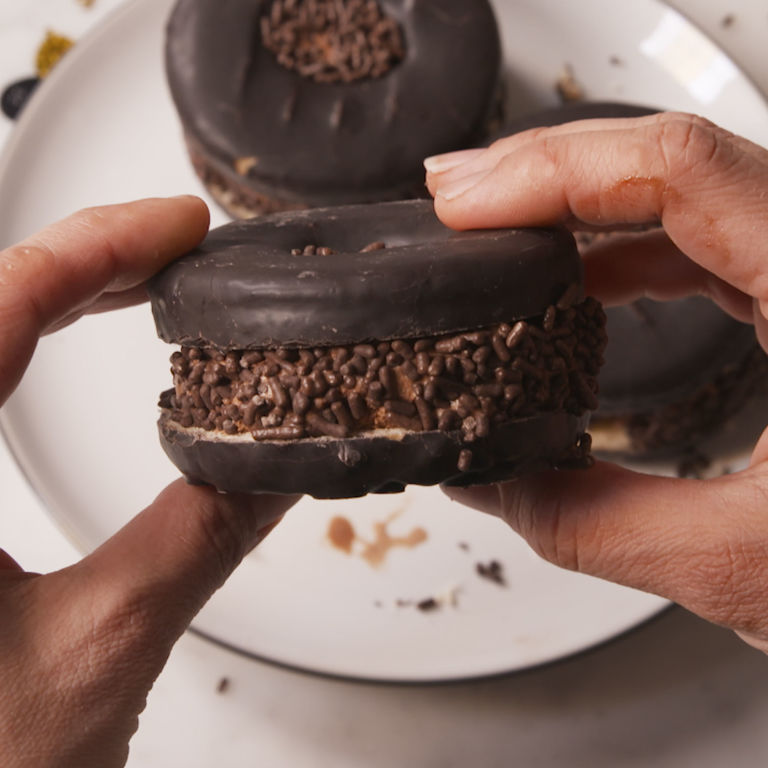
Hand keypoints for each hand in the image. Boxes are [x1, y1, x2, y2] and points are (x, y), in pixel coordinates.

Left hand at [0, 197, 296, 767]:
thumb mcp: (101, 650)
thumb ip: (199, 536)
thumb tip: (279, 458)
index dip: (90, 252)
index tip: (175, 229)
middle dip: (78, 261)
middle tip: (172, 245)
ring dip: (45, 291)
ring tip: (133, 274)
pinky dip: (13, 338)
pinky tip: (57, 332)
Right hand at [425, 112, 767, 654]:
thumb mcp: (748, 567)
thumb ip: (595, 525)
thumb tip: (490, 486)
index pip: (682, 170)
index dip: (554, 170)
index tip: (467, 202)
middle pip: (677, 158)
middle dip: (548, 172)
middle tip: (458, 199)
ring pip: (688, 191)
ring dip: (581, 204)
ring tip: (497, 228)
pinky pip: (708, 239)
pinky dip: (628, 247)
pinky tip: (581, 276)